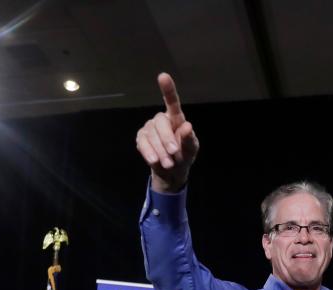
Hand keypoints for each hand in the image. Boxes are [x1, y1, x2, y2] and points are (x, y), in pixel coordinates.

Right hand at [136, 73, 199, 192]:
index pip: (172, 103)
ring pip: (152, 135)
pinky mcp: (141, 138)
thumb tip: (187, 126)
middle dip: (167, 139)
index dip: (168, 90)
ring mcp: (149, 128)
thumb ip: (189, 139)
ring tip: (169, 163)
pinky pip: (142, 143)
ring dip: (160, 151)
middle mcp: (162, 120)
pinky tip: (155, 160)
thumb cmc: (184, 155)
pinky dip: (149, 152)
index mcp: (176, 118)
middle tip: (174, 153)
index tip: (163, 76)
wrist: (171, 171)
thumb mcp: (191, 150)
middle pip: (161, 122)